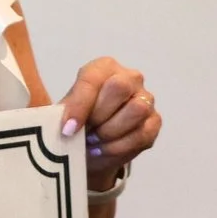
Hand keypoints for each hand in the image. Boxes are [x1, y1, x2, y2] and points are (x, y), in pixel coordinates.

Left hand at [58, 57, 160, 186]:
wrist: (89, 145)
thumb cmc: (75, 121)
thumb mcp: (62, 114)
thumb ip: (63, 114)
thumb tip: (66, 125)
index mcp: (103, 68)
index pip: (92, 79)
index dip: (79, 105)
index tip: (67, 129)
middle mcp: (129, 78)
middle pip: (120, 87)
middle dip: (98, 115)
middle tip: (83, 131)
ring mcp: (145, 98)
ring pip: (137, 109)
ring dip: (110, 131)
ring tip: (92, 140)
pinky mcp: (154, 122)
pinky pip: (143, 133)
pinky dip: (119, 146)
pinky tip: (102, 149)